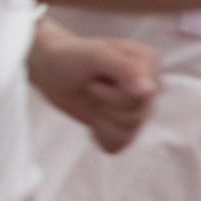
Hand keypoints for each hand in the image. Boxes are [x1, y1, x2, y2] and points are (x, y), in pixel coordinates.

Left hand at [29, 22, 159, 152]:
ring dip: (100, 118)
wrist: (51, 70)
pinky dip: (100, 134)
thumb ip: (124, 68)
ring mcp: (139, 106)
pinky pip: (120, 144)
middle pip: (137, 116)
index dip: (114, 94)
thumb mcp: (94, 56)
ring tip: (91, 98)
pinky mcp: (126, 125)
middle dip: (105, 105)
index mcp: (148, 62)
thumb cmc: (71, 57)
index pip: (145, 96)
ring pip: (128, 132)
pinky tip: (93, 116)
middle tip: (91, 87)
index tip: (97, 77)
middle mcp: (149, 85)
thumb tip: (147, 92)